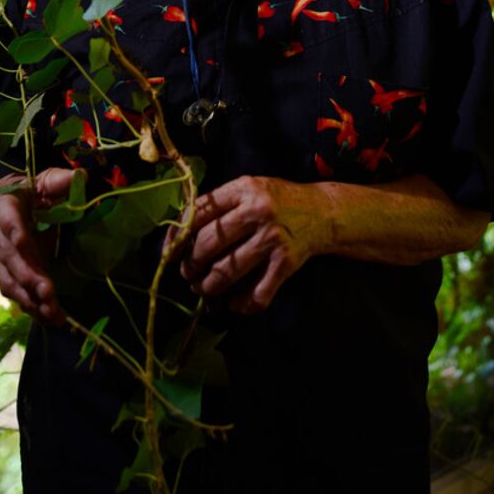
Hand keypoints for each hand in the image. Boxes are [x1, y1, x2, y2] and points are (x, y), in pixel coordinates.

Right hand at [0, 167, 79, 323]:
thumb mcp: (46, 179)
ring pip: (11, 282)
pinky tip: (51, 319)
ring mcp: (3, 258)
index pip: (7, 219)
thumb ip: (60, 180)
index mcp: (4, 207)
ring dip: (30, 299)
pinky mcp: (13, 274)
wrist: (17, 202)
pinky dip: (34, 308)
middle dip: (28, 277)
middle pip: (10, 259)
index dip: (14, 231)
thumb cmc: (33, 188)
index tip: (23, 242)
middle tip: (48, 292)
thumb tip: (80, 177)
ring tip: (52, 314)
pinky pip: (19, 294)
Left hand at [178, 175, 328, 314]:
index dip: (178, 236)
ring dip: (208, 287)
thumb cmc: (277, 200)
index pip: (198, 212)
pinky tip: (233, 304)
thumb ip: (219, 204)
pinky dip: (240, 304)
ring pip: (227, 271)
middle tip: (187, 273)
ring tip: (203, 290)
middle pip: (209, 243)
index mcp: (243, 188)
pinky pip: (257, 293)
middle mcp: (257, 211)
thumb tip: (179, 233)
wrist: (323, 212)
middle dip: (191, 264)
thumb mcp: (248, 189)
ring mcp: (272, 238)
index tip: (170, 252)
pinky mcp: (287, 263)